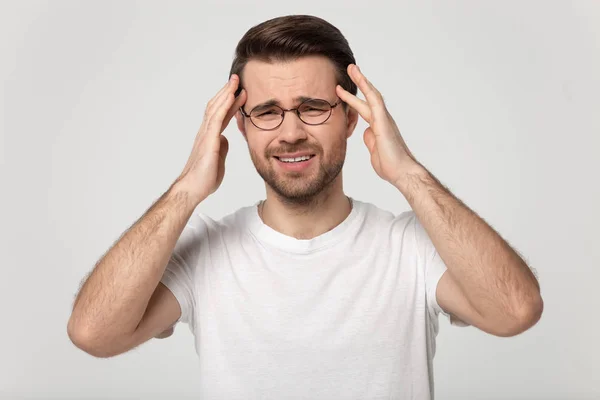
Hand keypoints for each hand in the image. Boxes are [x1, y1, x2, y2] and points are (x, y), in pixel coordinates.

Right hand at [175, 74, 246, 202]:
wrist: (193, 188)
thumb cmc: (203, 178)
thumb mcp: (218, 159)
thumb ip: (221, 147)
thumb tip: (225, 139)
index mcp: (210, 136)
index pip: (221, 115)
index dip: (229, 103)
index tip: (239, 93)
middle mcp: (206, 132)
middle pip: (216, 106)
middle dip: (227, 91)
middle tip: (237, 79)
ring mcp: (206, 134)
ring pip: (215, 108)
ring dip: (226, 93)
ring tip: (235, 81)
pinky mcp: (208, 140)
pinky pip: (217, 118)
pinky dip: (224, 105)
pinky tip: (231, 95)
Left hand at [336, 64, 423, 187]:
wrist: (401, 172)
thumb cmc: (390, 165)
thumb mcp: (374, 151)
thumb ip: (370, 140)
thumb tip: (365, 132)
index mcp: (378, 127)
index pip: (364, 109)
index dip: (353, 100)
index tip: (342, 92)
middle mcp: (382, 120)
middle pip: (368, 98)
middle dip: (358, 84)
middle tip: (349, 70)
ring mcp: (384, 120)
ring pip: (372, 95)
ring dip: (362, 81)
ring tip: (352, 68)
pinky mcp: (384, 122)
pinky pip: (375, 102)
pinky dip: (367, 90)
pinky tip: (361, 78)